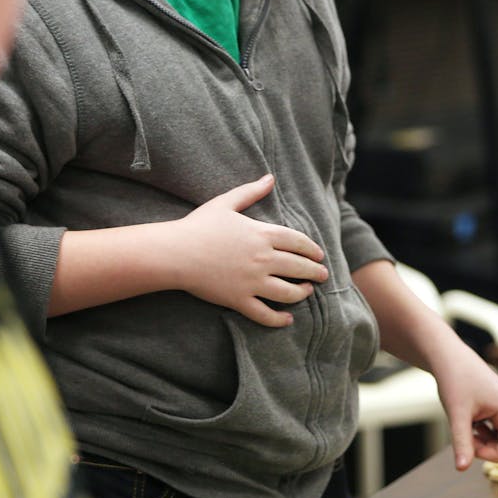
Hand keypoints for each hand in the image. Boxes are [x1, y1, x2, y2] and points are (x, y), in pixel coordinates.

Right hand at [172, 174, 327, 327]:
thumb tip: (270, 178)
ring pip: (288, 292)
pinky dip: (279, 319)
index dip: (312, 250)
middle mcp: (263, 258)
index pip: (298, 242)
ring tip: (308, 291)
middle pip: (299, 267)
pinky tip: (288, 319)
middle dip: (315, 272)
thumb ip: (251, 191)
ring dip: (302, 293)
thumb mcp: (226, 202)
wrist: (174, 252)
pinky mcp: (238, 300)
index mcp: (262, 234)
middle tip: (323, 275)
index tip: (319, 255)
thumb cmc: (198, 225)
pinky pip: (264, 314)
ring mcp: (252, 281)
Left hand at [430, 341, 497, 469]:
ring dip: (484, 439)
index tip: (472, 449)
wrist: (448, 357)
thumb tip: (462, 468)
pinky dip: (483, 430)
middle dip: (487, 447)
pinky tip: (469, 421)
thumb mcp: (457, 415)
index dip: (495, 454)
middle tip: (466, 438)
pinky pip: (497, 427)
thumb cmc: (455, 379)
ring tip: (466, 427)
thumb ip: (463, 443)